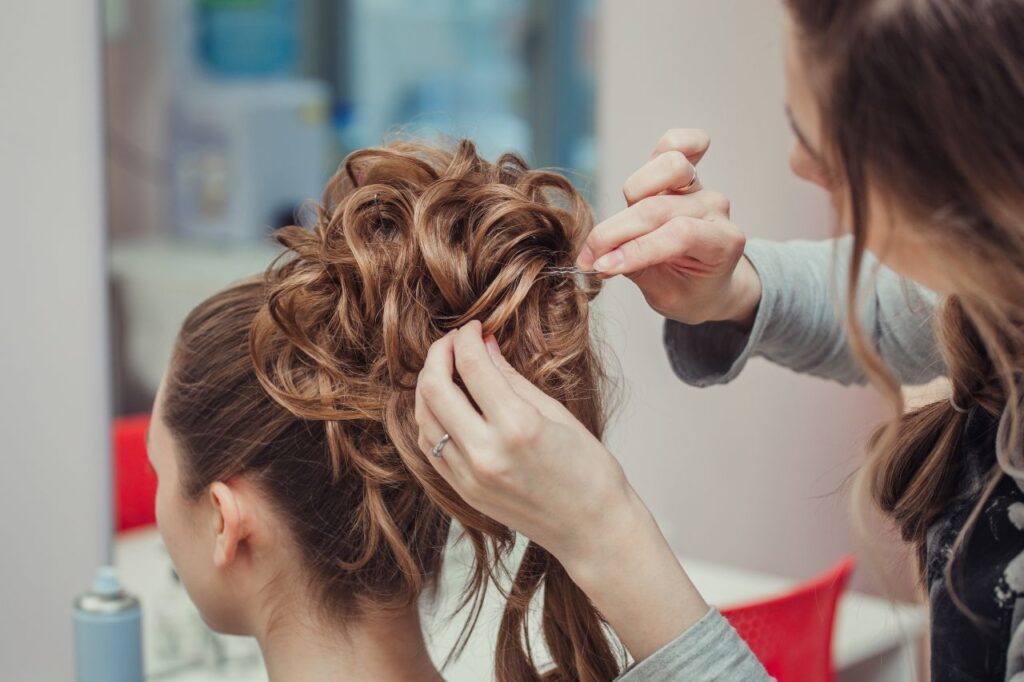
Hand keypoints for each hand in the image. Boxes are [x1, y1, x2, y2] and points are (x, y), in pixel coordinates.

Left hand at [414, 323, 632, 563]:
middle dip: (438, 355)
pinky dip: (431, 418)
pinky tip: (445, 404)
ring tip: (446, 369)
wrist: (593, 530)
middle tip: (452, 342)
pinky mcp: (463, 492)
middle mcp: (486, 453)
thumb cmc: (588, 471)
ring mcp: (470, 476)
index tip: (472, 328)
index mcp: (518, 427)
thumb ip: (512, 378)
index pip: (471, 366)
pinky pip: (431, 446)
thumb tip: (484, 345)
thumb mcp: (556, 413)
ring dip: (428, 386)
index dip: (466, 337)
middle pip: (435, 388)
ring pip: (424, 418)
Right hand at [577, 129, 760, 326]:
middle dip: (615, 233)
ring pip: (669, 166)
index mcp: (723, 244)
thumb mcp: (667, 297)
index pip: (679, 235)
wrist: (710, 282)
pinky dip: (661, 150)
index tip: (601, 268)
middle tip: (588, 258)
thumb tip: (599, 258)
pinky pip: (678, 142)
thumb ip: (637, 270)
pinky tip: (641, 183)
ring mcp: (701, 186)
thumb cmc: (690, 290)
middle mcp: (714, 208)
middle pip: (659, 207)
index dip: (635, 249)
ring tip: (621, 224)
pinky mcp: (686, 171)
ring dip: (634, 194)